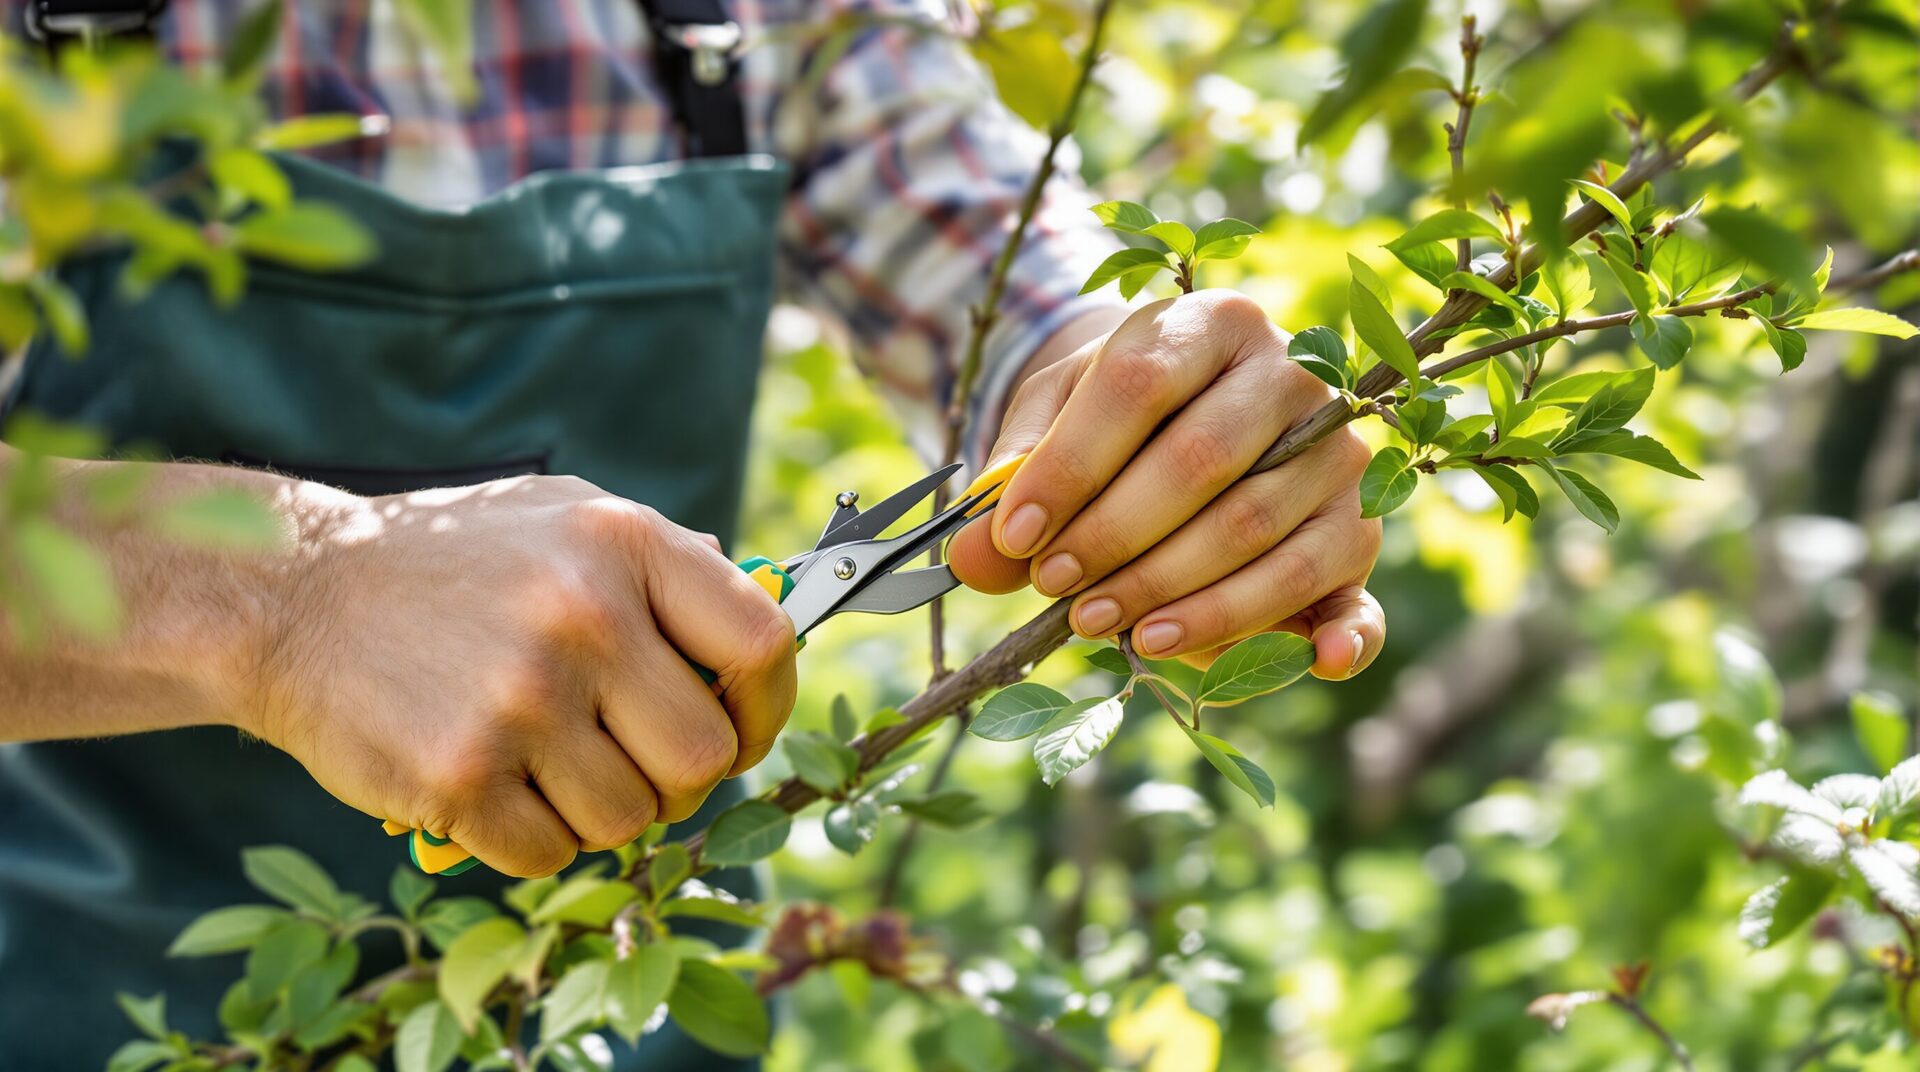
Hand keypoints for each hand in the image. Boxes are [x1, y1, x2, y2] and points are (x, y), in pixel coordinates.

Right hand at [243, 476, 796, 876]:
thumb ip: (665, 562)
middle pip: (703, 756)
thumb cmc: (449, 563)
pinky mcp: (458, 775)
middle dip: (680, 778)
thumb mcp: (563, 517)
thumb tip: (770, 618)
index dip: (766, 706)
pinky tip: (496, 789)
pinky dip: (534, 840)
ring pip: (630, 817)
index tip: (739, 726)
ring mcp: (519, 699)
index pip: (761, 645)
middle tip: (634, 763)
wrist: (288, 598)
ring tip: (549, 766)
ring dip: (602, 811)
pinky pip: (550, 854)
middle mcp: (582, 616)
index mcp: (623, 544)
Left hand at [949, 290, 1384, 676]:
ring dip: (1175, 594)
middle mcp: (1292, 374)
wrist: (1197, 412)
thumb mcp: (1055, 416)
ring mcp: (1337, 453)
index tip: (1017, 535)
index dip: (1073, 466)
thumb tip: (974, 557)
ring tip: (1102, 625)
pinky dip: (1339, 635)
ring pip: (1255, 530)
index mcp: (1211, 323)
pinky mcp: (1356, 529)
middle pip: (1201, 462)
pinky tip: (1313, 666)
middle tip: (1056, 587)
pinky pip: (1352, 590)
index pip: (1139, 387)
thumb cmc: (1116, 412)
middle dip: (1116, 537)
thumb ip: (1015, 476)